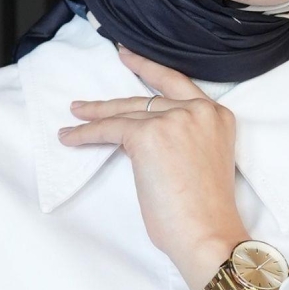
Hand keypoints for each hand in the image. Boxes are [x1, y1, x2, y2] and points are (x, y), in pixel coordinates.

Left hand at [57, 48, 249, 289]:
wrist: (207, 232)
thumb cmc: (204, 212)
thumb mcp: (201, 160)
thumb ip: (182, 138)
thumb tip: (144, 139)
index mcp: (217, 115)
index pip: (176, 84)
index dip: (150, 70)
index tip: (130, 57)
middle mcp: (198, 110)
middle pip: (146, 98)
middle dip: (113, 97)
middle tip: (91, 93)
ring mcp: (173, 119)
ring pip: (125, 111)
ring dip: (95, 115)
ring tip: (76, 115)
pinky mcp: (147, 135)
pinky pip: (109, 130)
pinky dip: (86, 134)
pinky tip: (70, 136)